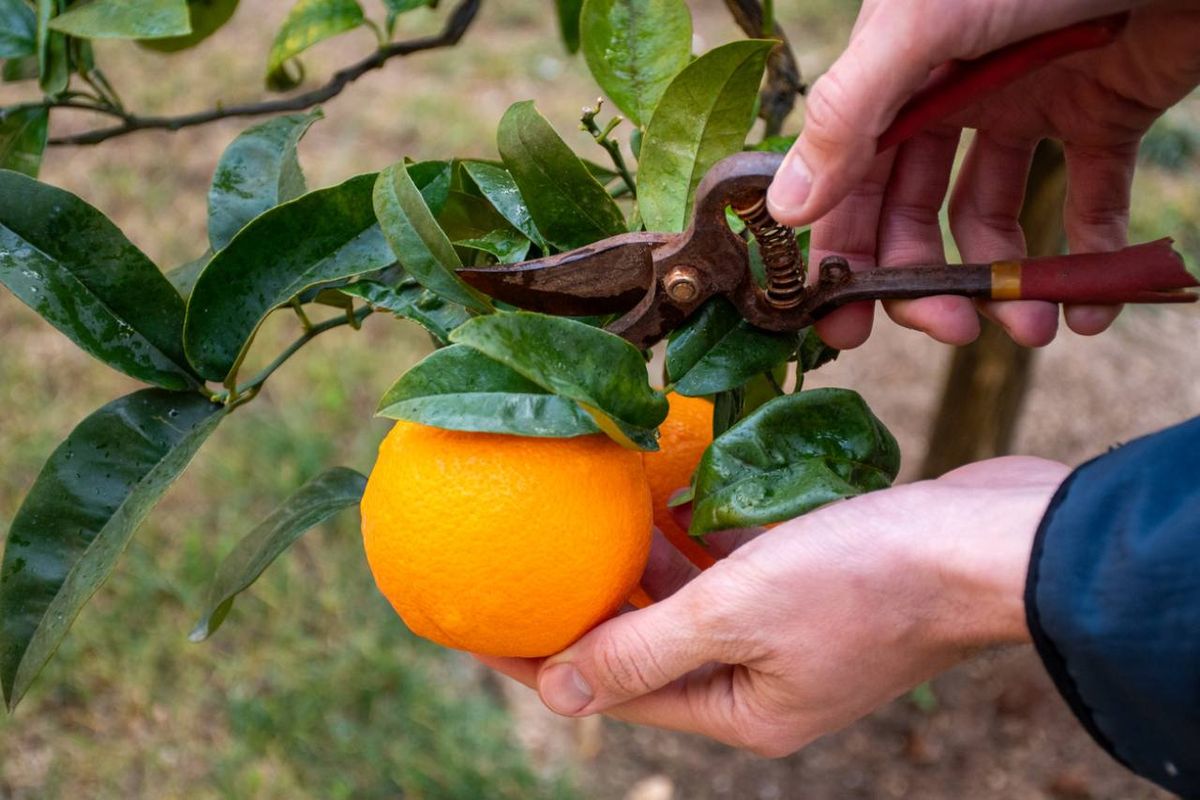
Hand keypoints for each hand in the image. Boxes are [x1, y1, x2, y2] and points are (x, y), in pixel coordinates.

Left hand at [478, 456, 1068, 755]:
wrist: (994, 542)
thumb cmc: (869, 578)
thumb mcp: (738, 612)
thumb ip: (643, 650)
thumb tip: (555, 690)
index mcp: (739, 710)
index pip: (608, 689)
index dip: (535, 656)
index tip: (470, 621)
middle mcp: (758, 682)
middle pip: (640, 643)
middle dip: (578, 601)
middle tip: (513, 554)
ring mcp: (787, 634)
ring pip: (683, 598)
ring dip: (632, 559)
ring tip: (569, 514)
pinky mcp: (811, 585)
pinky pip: (727, 564)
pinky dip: (689, 533)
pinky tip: (652, 488)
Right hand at [766, 1, 1199, 349]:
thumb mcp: (924, 26)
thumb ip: (850, 115)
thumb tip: (786, 211)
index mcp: (895, 73)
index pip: (852, 182)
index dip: (844, 255)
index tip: (843, 327)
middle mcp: (952, 94)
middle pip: (918, 213)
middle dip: (929, 280)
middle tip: (954, 330)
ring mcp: (1027, 104)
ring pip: (997, 217)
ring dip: (1009, 281)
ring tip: (1033, 327)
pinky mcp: (1102, 112)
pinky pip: (1089, 199)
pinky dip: (1089, 256)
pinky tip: (1091, 308)